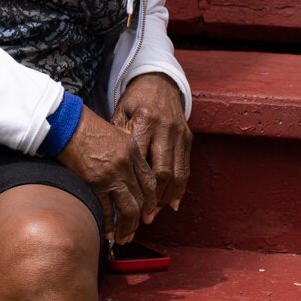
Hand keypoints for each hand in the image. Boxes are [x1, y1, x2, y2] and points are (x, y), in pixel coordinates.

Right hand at [55, 109, 156, 242]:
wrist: (67, 124)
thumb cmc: (87, 127)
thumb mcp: (116, 133)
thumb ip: (127, 152)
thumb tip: (130, 172)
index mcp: (134, 151)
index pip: (150, 182)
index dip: (152, 201)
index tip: (149, 213)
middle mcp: (127, 164)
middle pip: (141, 198)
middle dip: (140, 218)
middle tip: (136, 229)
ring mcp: (112, 174)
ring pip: (128, 208)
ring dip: (128, 226)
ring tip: (125, 237)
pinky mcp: (95, 182)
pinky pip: (106, 209)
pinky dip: (109, 223)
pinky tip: (108, 232)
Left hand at [116, 75, 192, 222]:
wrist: (159, 82)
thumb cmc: (134, 101)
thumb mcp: (119, 113)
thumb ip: (117, 138)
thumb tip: (112, 169)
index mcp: (145, 120)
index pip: (141, 159)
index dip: (135, 184)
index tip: (127, 202)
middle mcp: (165, 128)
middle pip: (162, 171)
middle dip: (154, 198)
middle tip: (144, 217)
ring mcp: (180, 133)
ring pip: (177, 173)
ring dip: (167, 197)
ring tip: (156, 213)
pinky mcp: (188, 138)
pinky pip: (186, 168)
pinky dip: (180, 188)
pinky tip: (172, 203)